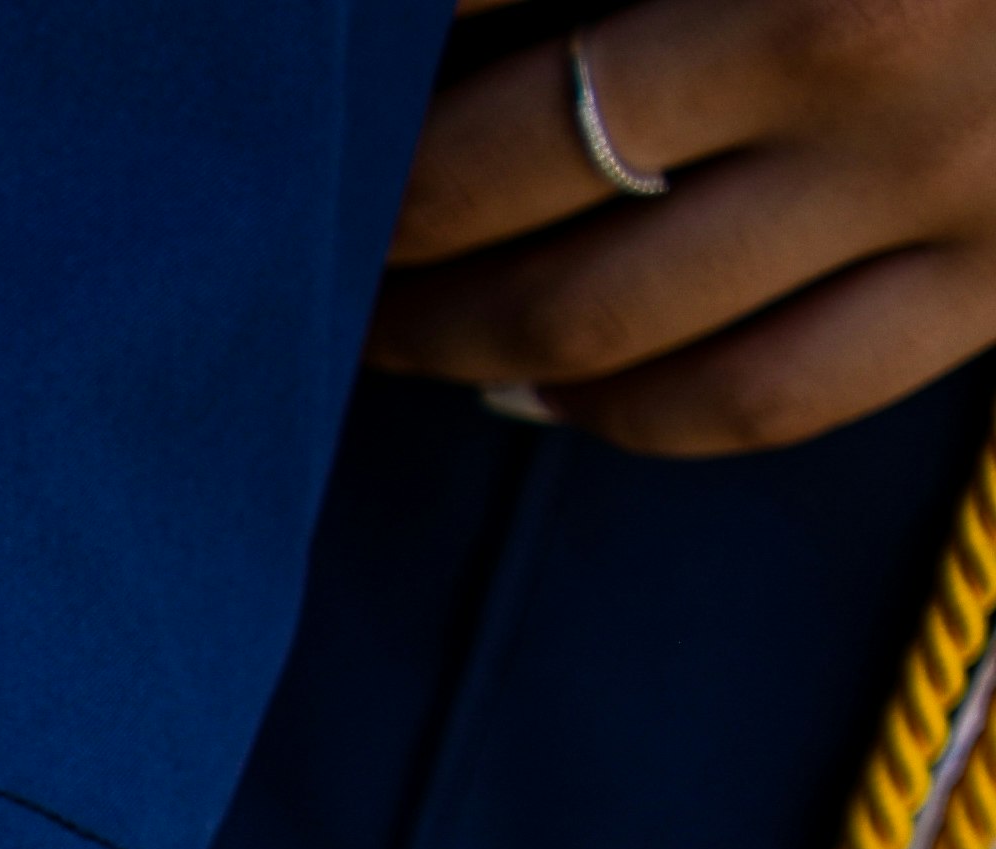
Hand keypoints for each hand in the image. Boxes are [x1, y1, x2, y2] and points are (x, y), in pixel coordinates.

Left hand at [378, 0, 995, 449]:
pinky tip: (540, 388)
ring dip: (450, 335)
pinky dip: (617, 408)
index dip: (368, 63)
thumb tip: (439, 41)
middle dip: (373, 215)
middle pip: (490, 178)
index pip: (476, 5)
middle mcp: (855, 39)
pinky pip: (756, 395)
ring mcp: (935, 175)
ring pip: (595, 318)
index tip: (315, 83)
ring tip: (388, 323)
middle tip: (317, 219)